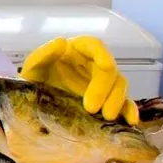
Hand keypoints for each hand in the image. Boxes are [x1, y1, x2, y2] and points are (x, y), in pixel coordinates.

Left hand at [20, 36, 138, 124]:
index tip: (106, 66)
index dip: (103, 54)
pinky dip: (129, 110)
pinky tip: (130, 121)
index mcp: (77, 49)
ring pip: (120, 85)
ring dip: (117, 100)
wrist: (31, 99)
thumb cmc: (34, 78)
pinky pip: (124, 102)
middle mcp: (93, 63)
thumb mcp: (32, 66)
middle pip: (109, 70)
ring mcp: (101, 82)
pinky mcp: (106, 99)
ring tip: (106, 117)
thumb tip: (61, 42)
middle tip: (92, 108)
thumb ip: (44, 54)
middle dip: (105, 89)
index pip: (95, 45)